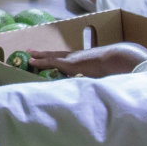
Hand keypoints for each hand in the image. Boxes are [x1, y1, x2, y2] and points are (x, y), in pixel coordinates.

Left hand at [25, 43, 146, 77]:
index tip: (50, 57)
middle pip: (57, 55)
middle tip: (32, 53)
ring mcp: (73, 59)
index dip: (58, 58)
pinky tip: (32, 61)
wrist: (118, 59)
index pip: (68, 58)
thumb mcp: (106, 75)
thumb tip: (100, 93)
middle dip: (45, 55)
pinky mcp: (70, 63)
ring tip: (28, 56)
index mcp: (85, 59)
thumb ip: (99, 80)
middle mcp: (77, 56)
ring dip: (39, 57)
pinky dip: (41, 62)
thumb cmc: (116, 67)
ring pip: (52, 57)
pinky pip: (51, 62)